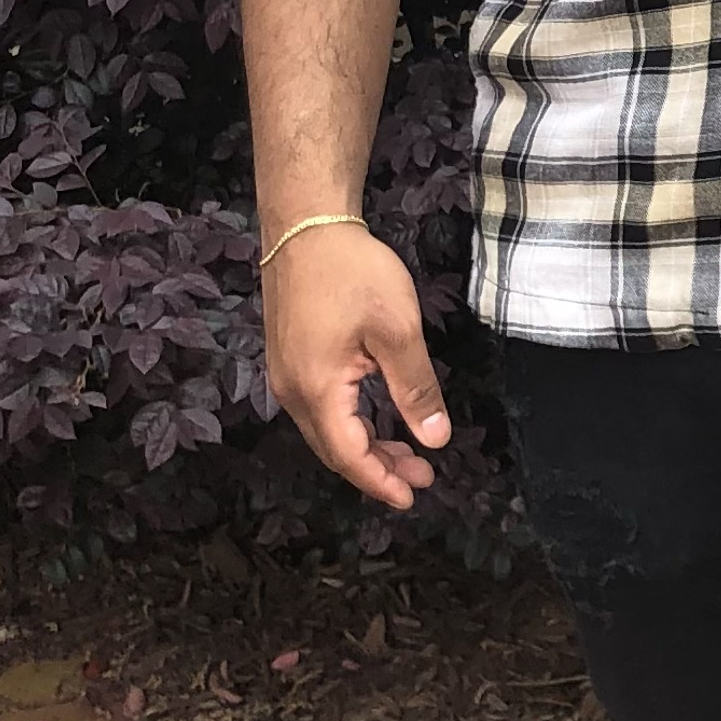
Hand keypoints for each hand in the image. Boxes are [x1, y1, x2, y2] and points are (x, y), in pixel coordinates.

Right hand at [261, 226, 451, 512]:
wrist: (306, 225)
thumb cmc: (351, 271)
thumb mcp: (397, 331)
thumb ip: (415, 390)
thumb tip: (434, 439)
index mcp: (317, 390)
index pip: (349, 456)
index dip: (381, 482)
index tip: (413, 496)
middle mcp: (292, 391)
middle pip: (335, 450)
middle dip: (378, 469)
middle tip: (422, 475)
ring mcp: (285, 375)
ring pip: (327, 431)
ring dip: (365, 447)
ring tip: (407, 453)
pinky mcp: (288, 359)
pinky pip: (320, 409)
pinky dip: (351, 424)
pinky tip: (376, 418)